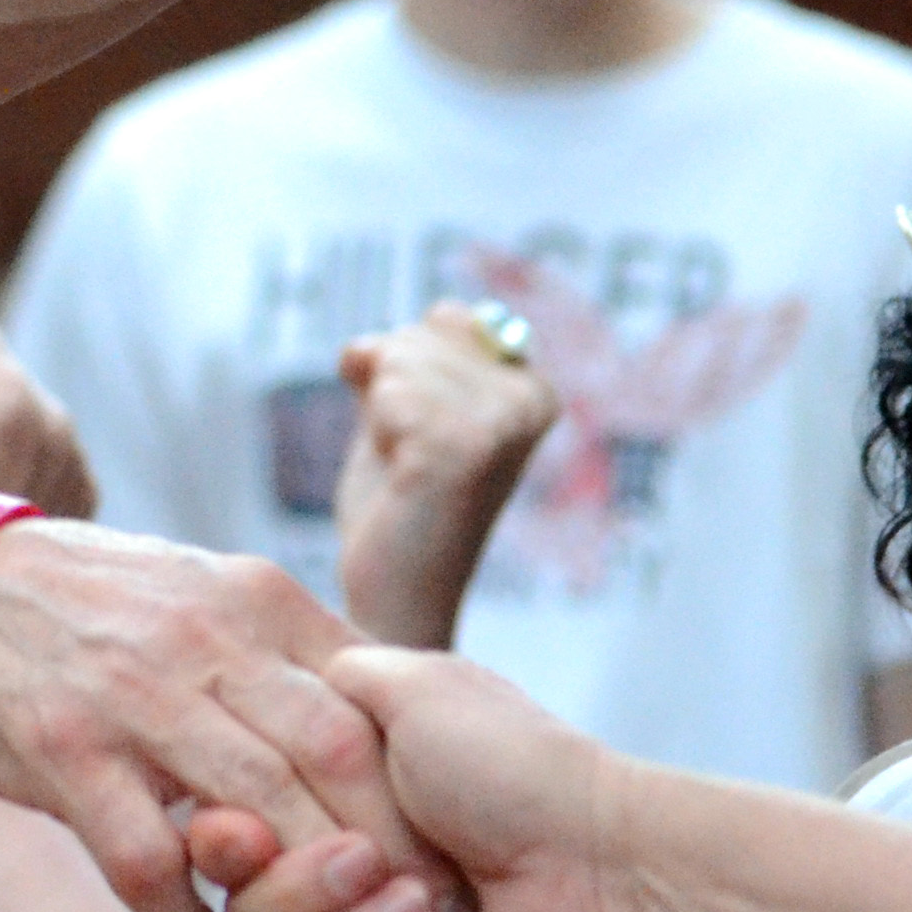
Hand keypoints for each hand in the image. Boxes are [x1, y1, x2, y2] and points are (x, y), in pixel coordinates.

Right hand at [0, 518, 437, 911]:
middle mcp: (204, 639)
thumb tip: (369, 707)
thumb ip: (274, 644)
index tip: (446, 848)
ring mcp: (134, 698)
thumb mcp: (190, 587)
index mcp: (249, 598)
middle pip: (335, 754)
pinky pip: (149, 866)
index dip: (418, 779)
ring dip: (303, 900)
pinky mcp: (67, 755)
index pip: (369, 694)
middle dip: (387, 846)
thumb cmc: (69, 600)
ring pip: (256, 812)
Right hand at [232, 643, 626, 911]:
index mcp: (328, 808)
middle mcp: (338, 884)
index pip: (223, 842)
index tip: (245, 832)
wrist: (606, 863)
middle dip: (301, 891)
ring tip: (434, 907)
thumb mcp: (411, 690)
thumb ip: (317, 682)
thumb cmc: (517, 769)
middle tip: (374, 860)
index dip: (224, 844)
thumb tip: (255, 706)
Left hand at [329, 306, 561, 647]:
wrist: (396, 592)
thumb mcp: (408, 414)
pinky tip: (403, 476)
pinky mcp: (461, 447)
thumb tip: (416, 322)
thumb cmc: (399, 508)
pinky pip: (385, 390)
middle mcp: (533, 399)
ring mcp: (503, 421)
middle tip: (410, 457)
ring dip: (379, 416)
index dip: (404, 369)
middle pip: (418, 332)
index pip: (447, 318)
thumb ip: (417, 362)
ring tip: (408, 470)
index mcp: (535, 389)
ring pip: (396, 356)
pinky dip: (375, 431)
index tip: (422, 434)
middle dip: (387, 389)